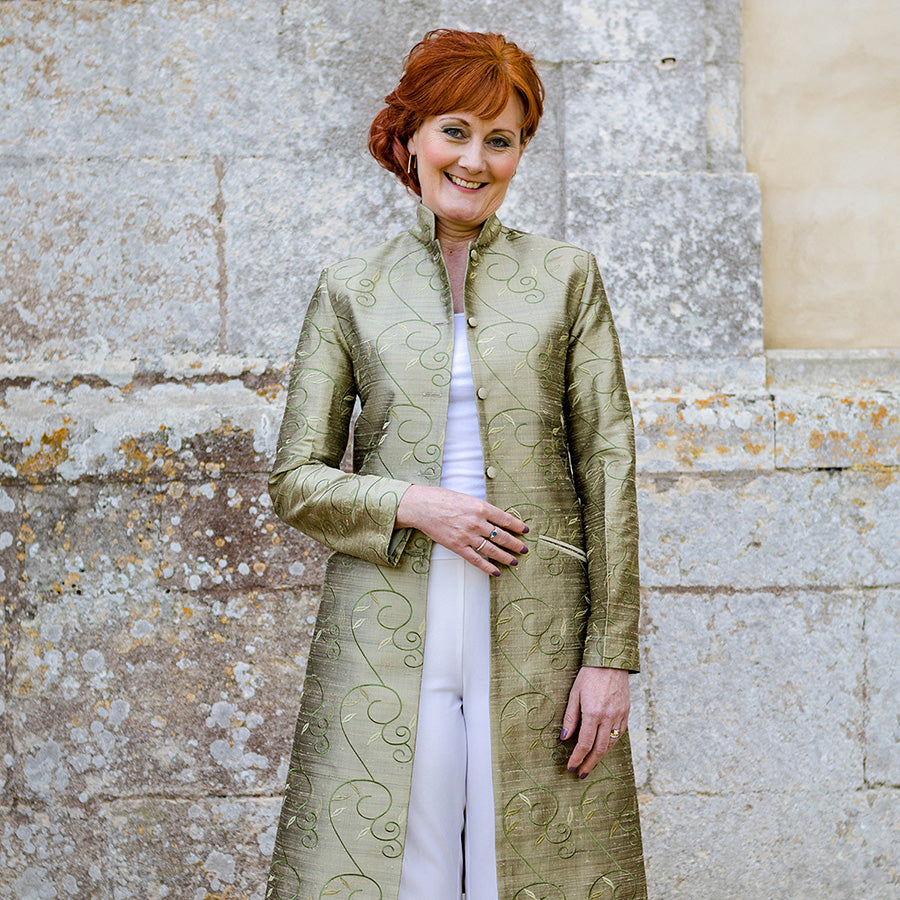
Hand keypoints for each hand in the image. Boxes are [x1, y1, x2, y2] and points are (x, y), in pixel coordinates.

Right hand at [395, 484, 528, 575]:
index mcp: (481, 507)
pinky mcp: (458, 547)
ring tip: (515, 561)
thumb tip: (496, 519)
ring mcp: (468, 536)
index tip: (525, 530)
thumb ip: (482, 509)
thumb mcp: (467, 499)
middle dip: (516, 544)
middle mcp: (477, 523)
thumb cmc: (443, 499)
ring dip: (506, 557)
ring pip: (493, 550)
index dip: (518, 526)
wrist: (423, 506)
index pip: (506, 519)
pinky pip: (477, 560)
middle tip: (524, 549)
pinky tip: (496, 571)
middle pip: (502, 536)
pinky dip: (488, 567)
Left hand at [560, 666, 629, 777]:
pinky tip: (603, 748)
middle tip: (581, 773)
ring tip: (591, 764)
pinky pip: (619, 735)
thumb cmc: (589, 675)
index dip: (577, 758)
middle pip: (600, 749)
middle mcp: (609, 718)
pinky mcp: (626, 713)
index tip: (571, 768)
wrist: (611, 661)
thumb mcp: (574, 694)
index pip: (585, 744)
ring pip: (611, 744)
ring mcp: (620, 716)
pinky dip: (611, 744)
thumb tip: (564, 738)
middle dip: (590, 764)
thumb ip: (570, 718)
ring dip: (600, 757)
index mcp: (593, 713)